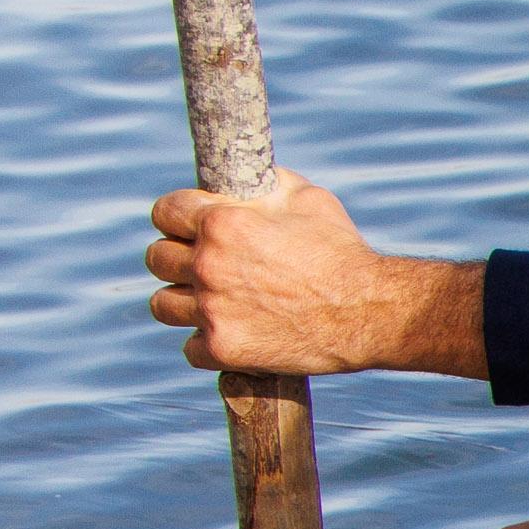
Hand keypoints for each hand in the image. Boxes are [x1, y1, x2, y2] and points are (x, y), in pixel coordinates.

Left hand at [145, 176, 483, 378]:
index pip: (165, 212)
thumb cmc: (342, 252)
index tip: (186, 228)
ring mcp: (213, 310)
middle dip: (176, 258)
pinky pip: (190, 347)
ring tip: (209, 301)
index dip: (176, 218)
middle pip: (157, 258)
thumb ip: (265, 186)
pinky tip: (232, 333)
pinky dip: (209, 343)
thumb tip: (244, 180)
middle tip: (201, 266)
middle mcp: (209, 265)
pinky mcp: (224, 349)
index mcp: (222, 223)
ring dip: (183, 301)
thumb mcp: (308, 199)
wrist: (371, 312)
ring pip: (163, 304)